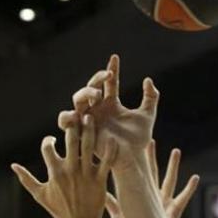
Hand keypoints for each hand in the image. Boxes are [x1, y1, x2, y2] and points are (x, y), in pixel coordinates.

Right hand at [11, 113, 110, 217]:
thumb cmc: (58, 210)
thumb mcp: (39, 194)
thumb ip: (26, 179)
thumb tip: (13, 165)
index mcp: (55, 172)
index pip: (48, 148)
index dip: (48, 140)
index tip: (52, 140)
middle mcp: (70, 170)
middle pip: (70, 141)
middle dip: (72, 126)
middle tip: (75, 114)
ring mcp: (86, 174)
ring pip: (88, 147)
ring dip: (89, 130)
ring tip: (90, 117)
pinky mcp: (100, 180)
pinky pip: (106, 162)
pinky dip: (109, 150)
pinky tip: (111, 138)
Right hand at [58, 54, 157, 171]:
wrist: (132, 159)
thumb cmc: (138, 140)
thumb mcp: (147, 116)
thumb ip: (150, 97)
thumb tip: (149, 80)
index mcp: (111, 104)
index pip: (108, 83)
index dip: (111, 70)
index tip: (115, 58)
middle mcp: (98, 110)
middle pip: (90, 88)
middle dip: (96, 79)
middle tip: (108, 78)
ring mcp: (89, 120)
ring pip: (77, 100)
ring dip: (85, 94)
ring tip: (96, 95)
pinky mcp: (81, 131)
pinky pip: (67, 122)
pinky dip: (69, 116)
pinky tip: (80, 113)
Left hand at [106, 139, 199, 217]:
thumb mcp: (120, 216)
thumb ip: (112, 203)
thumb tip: (98, 190)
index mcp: (141, 195)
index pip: (136, 174)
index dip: (133, 161)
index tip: (131, 146)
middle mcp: (153, 196)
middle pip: (153, 172)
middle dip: (152, 157)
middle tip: (151, 140)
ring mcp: (164, 202)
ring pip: (169, 180)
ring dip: (172, 166)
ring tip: (175, 151)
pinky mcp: (173, 211)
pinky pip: (183, 198)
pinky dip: (189, 188)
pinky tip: (195, 178)